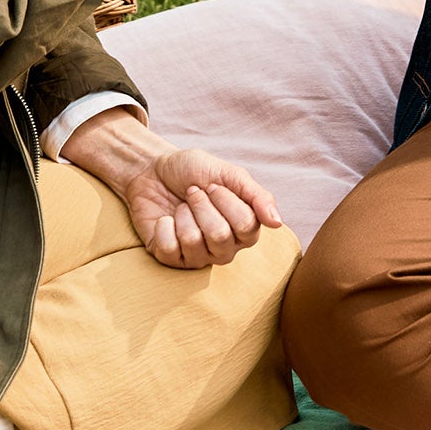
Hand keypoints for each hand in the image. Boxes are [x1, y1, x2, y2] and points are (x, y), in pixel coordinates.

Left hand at [60, 110, 283, 268]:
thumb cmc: (194, 172)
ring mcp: (197, 257)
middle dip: (202, 205)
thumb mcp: (229, 174)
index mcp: (244, 229)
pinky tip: (166, 219)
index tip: (211, 185)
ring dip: (183, 213)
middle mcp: (224, 248)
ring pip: (193, 241)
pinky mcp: (171, 259)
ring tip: (181, 206)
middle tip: (193, 194)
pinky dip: (164, 225)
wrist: (153, 170)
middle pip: (220, 235)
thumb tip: (278, 223)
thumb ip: (257, 197)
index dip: (225, 200)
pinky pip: (169, 248)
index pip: (246, 225)